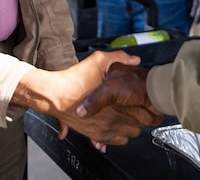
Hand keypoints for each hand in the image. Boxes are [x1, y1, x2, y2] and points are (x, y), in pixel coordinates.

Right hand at [14, 51, 158, 145]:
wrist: (54, 94)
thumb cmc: (74, 79)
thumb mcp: (98, 61)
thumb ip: (119, 58)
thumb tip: (134, 60)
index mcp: (115, 101)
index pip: (142, 111)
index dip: (145, 105)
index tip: (144, 99)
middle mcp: (110, 119)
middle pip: (138, 125)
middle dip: (139, 116)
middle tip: (137, 107)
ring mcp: (102, 129)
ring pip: (127, 135)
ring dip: (128, 127)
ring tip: (126, 116)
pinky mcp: (93, 134)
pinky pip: (112, 141)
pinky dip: (115, 135)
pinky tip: (114, 125)